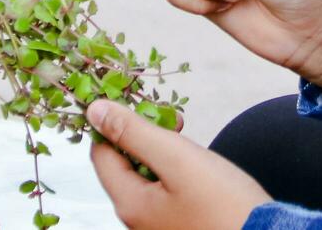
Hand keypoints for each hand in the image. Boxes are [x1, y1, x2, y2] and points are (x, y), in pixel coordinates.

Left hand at [86, 99, 268, 228]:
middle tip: (175, 121)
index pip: (101, 153)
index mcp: (129, 203)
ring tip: (187, 139)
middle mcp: (137, 219)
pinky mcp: (178, 224)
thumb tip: (95, 111)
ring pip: (145, 175)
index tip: (143, 104)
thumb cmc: (226, 205)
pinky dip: (173, 169)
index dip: (115, 122)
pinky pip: (163, 190)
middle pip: (123, 164)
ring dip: (161, 150)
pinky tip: (196, 164)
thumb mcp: (178, 159)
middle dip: (143, 135)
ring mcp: (157, 224)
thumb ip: (134, 133)